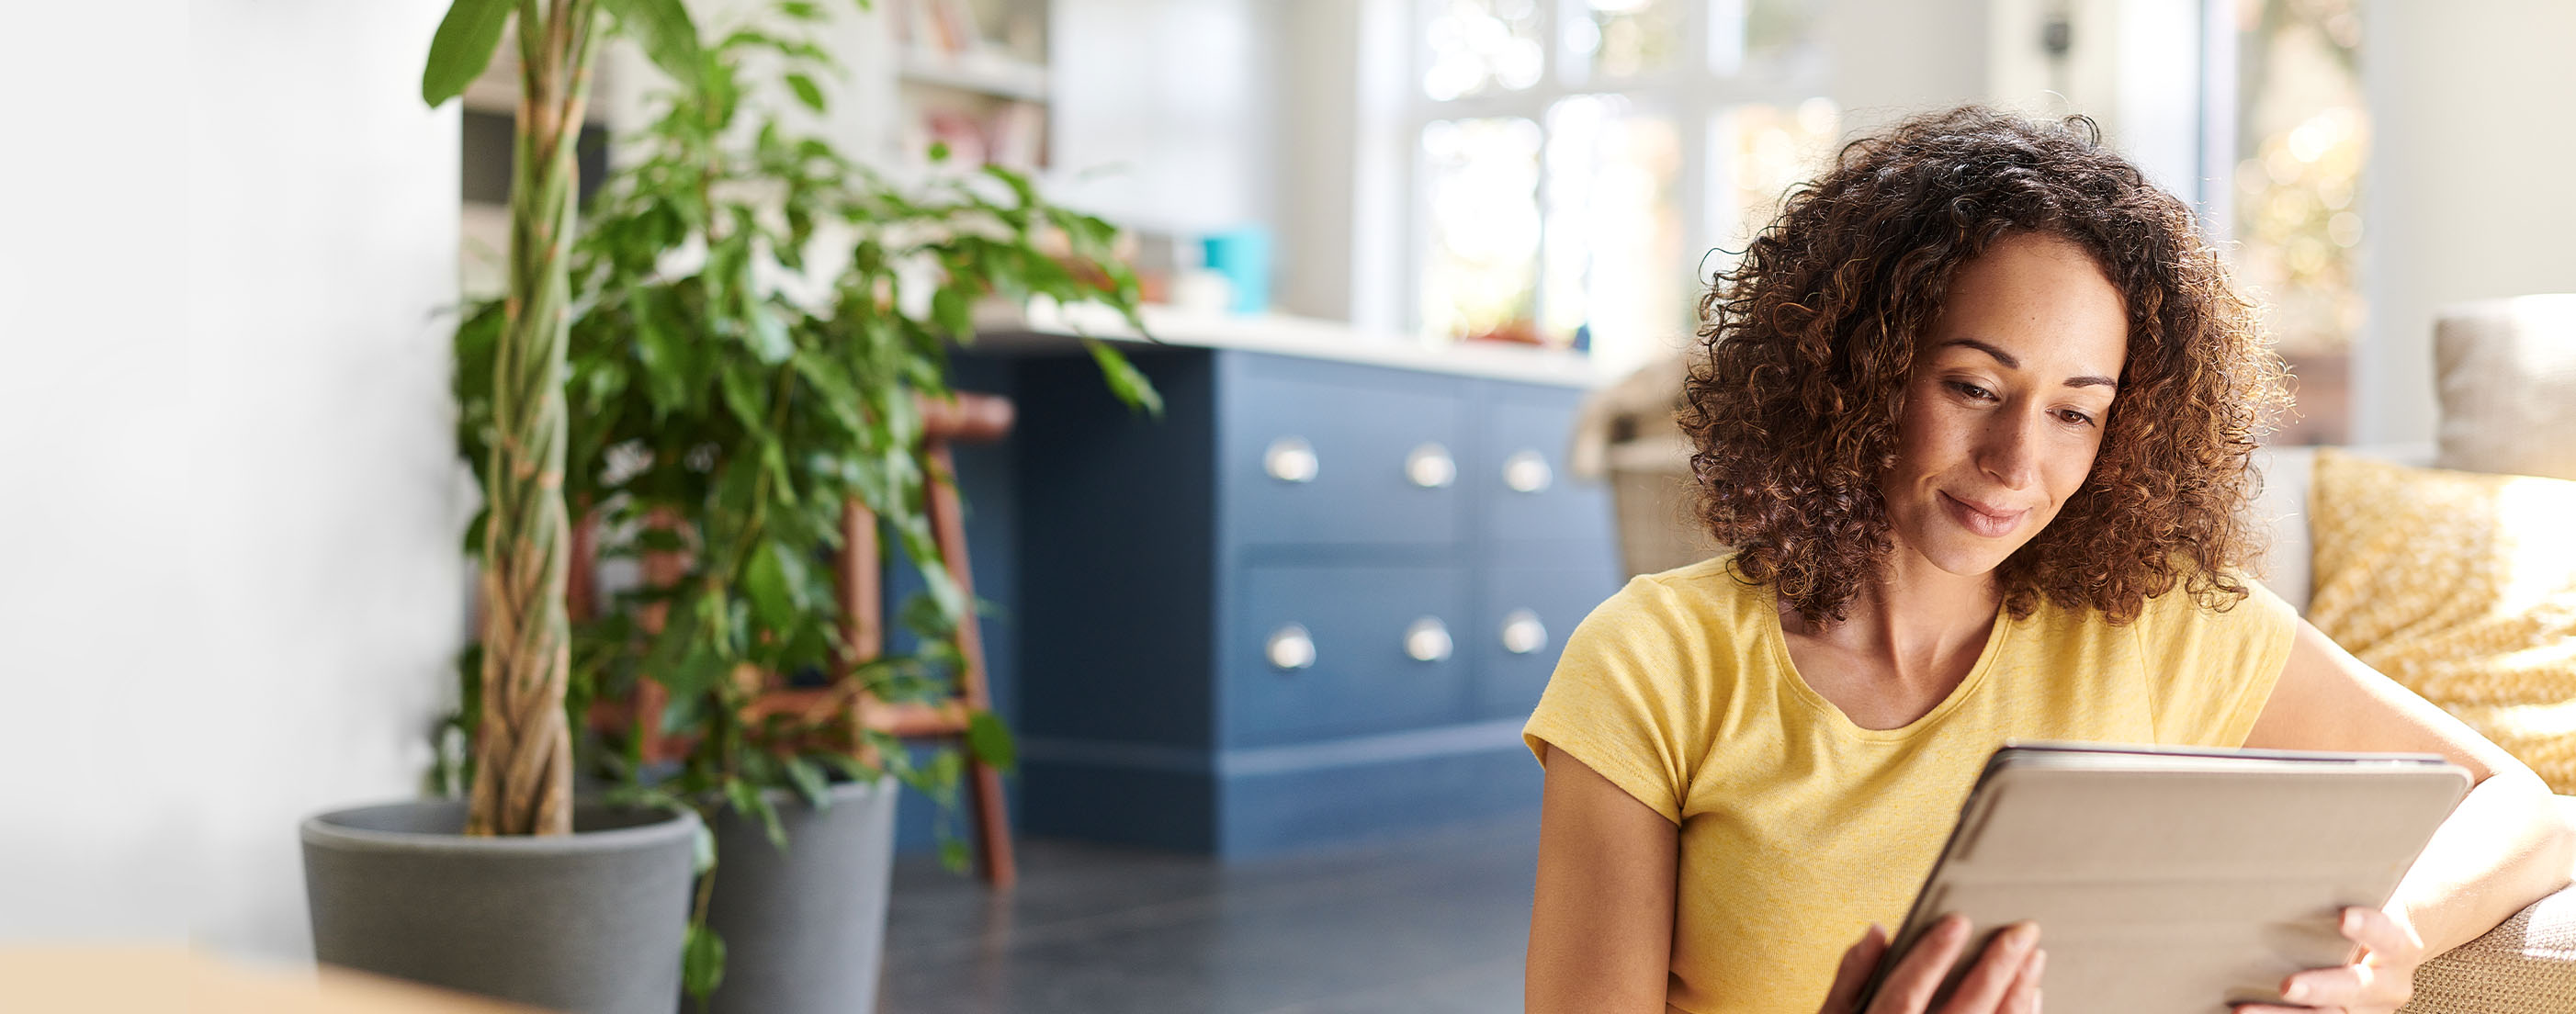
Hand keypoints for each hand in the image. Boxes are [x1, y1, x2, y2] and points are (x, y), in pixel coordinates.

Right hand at [1818, 915, 2044, 1013]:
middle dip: (1997, 968)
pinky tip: (2030, 996)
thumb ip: (1851, 979)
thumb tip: (1879, 932)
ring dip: (2017, 994)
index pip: (1905, 993)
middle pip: (1963, 1011)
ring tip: (2033, 958)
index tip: (1958, 922)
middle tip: (2023, 932)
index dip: (1931, 956)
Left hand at [2234, 906, 2424, 1013]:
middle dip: (2320, 988)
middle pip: (2356, 989)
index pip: (2388, 936)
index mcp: (2399, 948)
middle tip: (2287, 986)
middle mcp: (2389, 986)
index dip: (2369, 927)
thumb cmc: (2362, 915)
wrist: (2386, 949)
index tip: (2344, 916)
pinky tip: (2245, 1012)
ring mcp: (2368, 1010)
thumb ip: (2339, 895)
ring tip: (2245, 1010)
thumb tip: (2281, 865)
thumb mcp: (2366, 902)